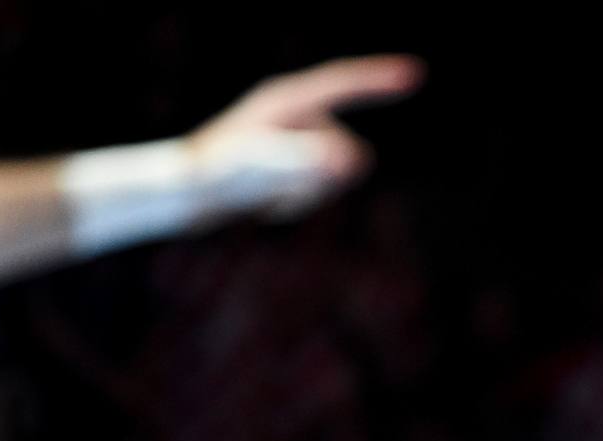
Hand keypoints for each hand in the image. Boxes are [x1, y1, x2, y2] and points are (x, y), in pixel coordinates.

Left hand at [184, 54, 424, 221]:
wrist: (186, 194)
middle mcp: (295, 115)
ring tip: (267, 198)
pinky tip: (267, 205)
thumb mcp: (260, 166)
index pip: (342, 83)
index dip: (379, 80)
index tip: (415, 74)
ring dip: (308, 195)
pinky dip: (300, 203)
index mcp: (286, 100)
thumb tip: (355, 159)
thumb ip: (308, 160)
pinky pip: (320, 188)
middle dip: (323, 176)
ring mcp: (295, 139)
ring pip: (335, 173)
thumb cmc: (216, 172)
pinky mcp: (292, 163)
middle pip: (343, 146)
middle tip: (277, 191)